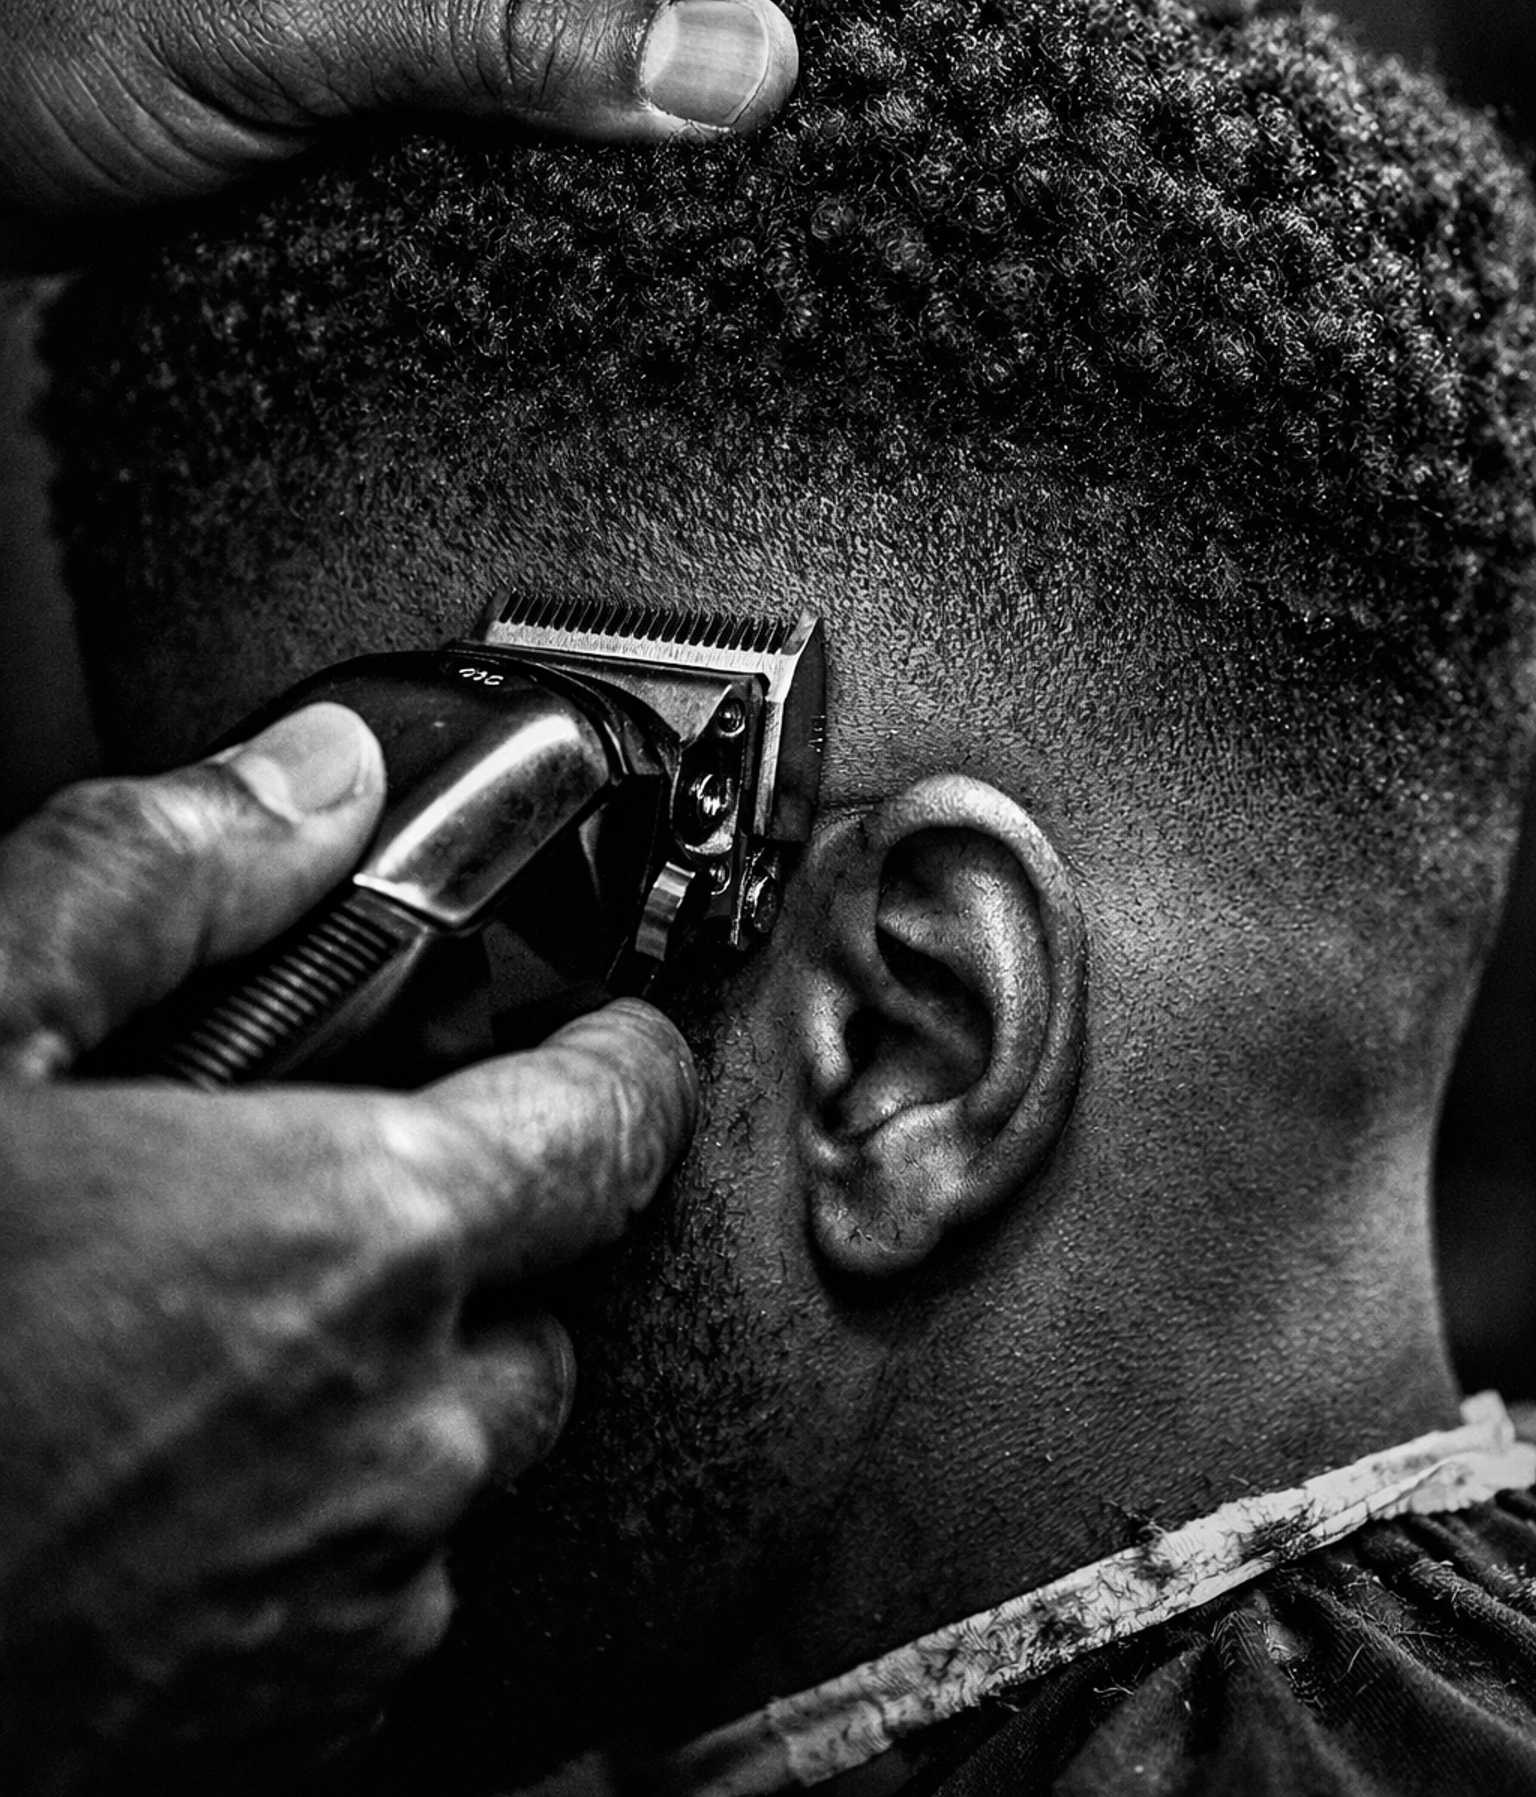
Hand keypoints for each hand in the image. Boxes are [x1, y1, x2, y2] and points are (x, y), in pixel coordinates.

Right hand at [0, 701, 696, 1790]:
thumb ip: (160, 880)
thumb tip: (317, 782)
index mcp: (357, 1239)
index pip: (610, 1121)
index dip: (622, 1058)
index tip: (615, 1038)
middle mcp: (400, 1436)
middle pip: (541, 1301)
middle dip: (478, 1237)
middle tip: (331, 1191)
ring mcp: (352, 1602)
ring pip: (462, 1454)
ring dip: (395, 1387)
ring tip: (226, 1335)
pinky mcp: (289, 1726)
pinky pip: (381, 1591)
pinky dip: (328, 1520)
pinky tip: (182, 1472)